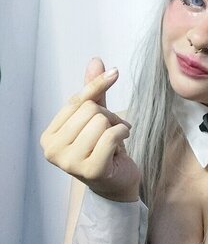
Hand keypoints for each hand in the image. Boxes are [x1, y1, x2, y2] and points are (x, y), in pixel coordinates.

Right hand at [40, 57, 140, 201]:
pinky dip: (122, 134)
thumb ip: (93, 92)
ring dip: (117, 127)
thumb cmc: (104, 150)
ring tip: (116, 140)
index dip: (97, 87)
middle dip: (109, 116)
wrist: (117, 183)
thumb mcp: (96, 118)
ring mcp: (69, 162)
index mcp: (49, 136)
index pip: (75, 101)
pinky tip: (121, 145)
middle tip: (114, 130)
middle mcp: (53, 150)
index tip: (114, 73)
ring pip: (101, 121)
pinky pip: (111, 135)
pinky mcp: (90, 170)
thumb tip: (95, 60)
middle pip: (90, 110)